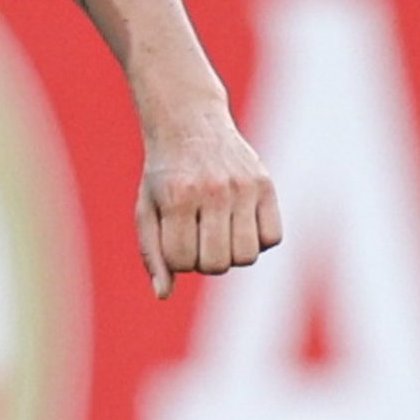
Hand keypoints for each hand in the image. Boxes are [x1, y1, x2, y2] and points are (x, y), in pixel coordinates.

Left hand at [135, 101, 279, 301]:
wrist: (189, 124)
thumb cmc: (165, 175)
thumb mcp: (147, 209)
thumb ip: (153, 253)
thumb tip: (163, 294)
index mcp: (177, 199)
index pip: (183, 261)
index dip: (179, 261)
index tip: (176, 241)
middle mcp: (213, 192)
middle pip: (218, 264)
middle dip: (206, 262)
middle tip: (199, 239)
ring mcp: (242, 188)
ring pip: (247, 255)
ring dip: (233, 254)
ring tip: (220, 233)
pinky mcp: (265, 185)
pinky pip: (272, 238)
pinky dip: (258, 240)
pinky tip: (242, 223)